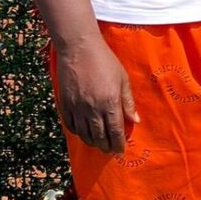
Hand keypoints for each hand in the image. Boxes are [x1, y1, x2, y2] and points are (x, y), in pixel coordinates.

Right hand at [55, 35, 138, 153]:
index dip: (118, 143)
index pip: (115, 131)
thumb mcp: (122, 79)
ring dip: (93, 142)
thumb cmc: (105, 61)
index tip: (121, 150)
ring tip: (99, 144)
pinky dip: (79, 133)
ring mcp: (77, 109)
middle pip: (99, 137)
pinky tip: (84, 133)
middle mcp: (93, 109)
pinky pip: (71, 127)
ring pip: (85, 135)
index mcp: (110, 103)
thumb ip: (128, 101)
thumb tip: (135, 120)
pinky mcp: (65, 106)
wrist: (79, 50)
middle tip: (111, 150)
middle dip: (106, 146)